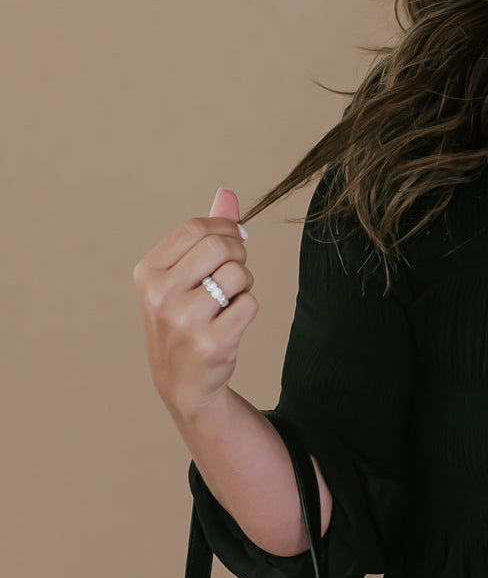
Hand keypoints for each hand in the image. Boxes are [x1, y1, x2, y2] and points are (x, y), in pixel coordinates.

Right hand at [132, 187, 256, 418]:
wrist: (183, 383)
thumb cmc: (183, 321)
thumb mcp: (180, 277)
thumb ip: (203, 236)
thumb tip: (228, 194)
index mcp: (148, 273)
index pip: (195, 229)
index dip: (225, 229)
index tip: (235, 239)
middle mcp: (161, 295)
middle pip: (218, 247)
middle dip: (237, 254)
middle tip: (236, 271)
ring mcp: (185, 321)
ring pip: (237, 275)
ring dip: (245, 282)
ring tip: (231, 298)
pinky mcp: (212, 343)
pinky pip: (249, 304)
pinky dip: (248, 308)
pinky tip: (232, 321)